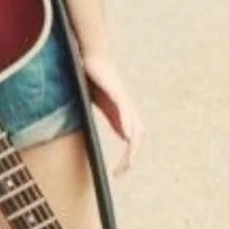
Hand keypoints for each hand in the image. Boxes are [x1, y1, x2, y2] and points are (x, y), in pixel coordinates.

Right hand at [82, 55, 144, 175]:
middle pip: (137, 137)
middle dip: (130, 157)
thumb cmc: (93, 77)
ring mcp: (123, 101)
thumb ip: (106, 117)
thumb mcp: (97, 104)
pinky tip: (127, 138)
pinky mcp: (117, 92)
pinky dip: (127, 126)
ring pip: (134, 128)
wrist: (91, 56)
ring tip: (127, 163)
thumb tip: (109, 134)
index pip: (131, 139)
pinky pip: (125, 113)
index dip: (127, 156)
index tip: (117, 171)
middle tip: (119, 173)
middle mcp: (127, 109)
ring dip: (132, 148)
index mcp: (121, 114)